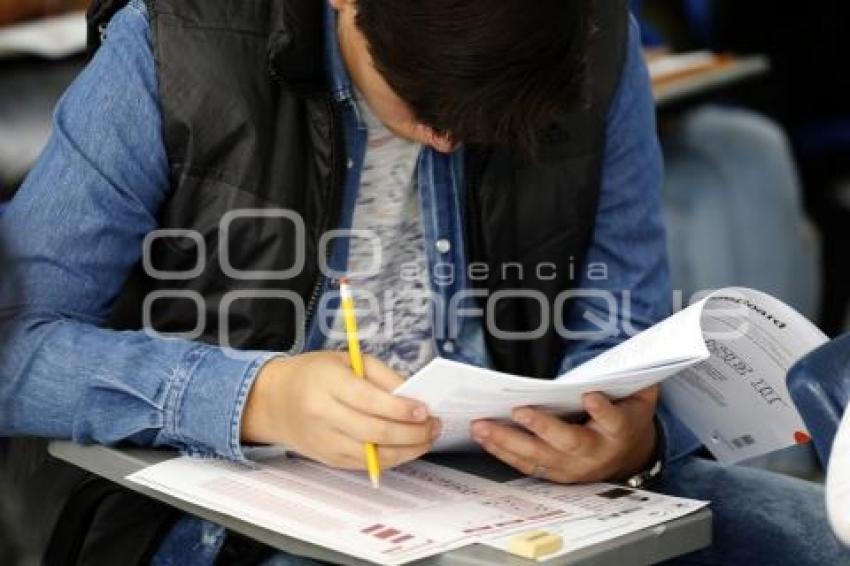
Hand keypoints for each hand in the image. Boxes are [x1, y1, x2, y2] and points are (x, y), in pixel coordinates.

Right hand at [241, 352, 440, 469]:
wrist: (275, 401)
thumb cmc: (314, 374)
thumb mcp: (347, 360)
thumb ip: (382, 376)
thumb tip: (413, 395)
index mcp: (327, 384)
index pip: (369, 401)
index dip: (400, 409)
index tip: (425, 410)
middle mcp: (323, 415)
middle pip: (374, 432)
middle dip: (412, 432)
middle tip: (434, 426)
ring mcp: (325, 441)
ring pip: (373, 454)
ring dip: (407, 450)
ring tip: (427, 438)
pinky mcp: (329, 459)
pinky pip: (366, 464)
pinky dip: (392, 459)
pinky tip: (407, 448)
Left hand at [471, 386, 659, 483]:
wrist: (629, 457)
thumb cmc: (627, 418)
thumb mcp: (639, 397)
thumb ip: (635, 378)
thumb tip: (631, 356)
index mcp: (620, 430)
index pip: (614, 421)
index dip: (603, 411)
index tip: (590, 396)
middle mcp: (596, 452)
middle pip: (569, 443)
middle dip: (542, 428)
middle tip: (517, 411)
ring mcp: (574, 467)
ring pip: (540, 457)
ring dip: (508, 442)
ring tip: (482, 426)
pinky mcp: (556, 474)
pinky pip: (527, 465)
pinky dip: (503, 452)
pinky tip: (484, 438)